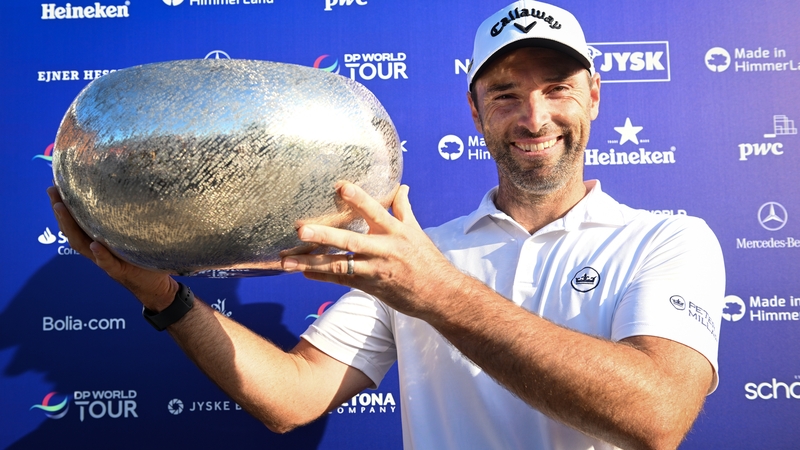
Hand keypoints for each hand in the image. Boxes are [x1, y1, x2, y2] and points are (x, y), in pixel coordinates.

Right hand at [47, 186, 178, 310]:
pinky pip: (107, 262)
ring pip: (81, 244)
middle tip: (53, 192)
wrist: (154, 284)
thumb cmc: (141, 256)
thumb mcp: (130, 234)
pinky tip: (95, 244)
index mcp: (96, 238)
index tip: (54, 185)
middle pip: (71, 229)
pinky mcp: (119, 270)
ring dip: (70, 226)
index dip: (62, 204)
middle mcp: (94, 248)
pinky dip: (101, 254)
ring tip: (62, 209)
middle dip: (60, 211)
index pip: (74, 220)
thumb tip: (128, 188)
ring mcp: (104, 260)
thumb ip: (124, 218)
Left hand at [281, 183, 463, 318]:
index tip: (340, 186)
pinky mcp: (369, 287)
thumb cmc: (427, 261)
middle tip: (302, 228)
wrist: (439, 295)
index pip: (375, 211)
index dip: (358, 198)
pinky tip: (302, 271)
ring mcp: (374, 271)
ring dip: (311, 262)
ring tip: (287, 260)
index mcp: (395, 232)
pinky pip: (341, 281)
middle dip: (325, 235)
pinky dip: (321, 276)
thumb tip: (402, 187)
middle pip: (351, 241)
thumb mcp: (416, 231)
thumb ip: (403, 209)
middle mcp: (383, 250)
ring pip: (339, 266)